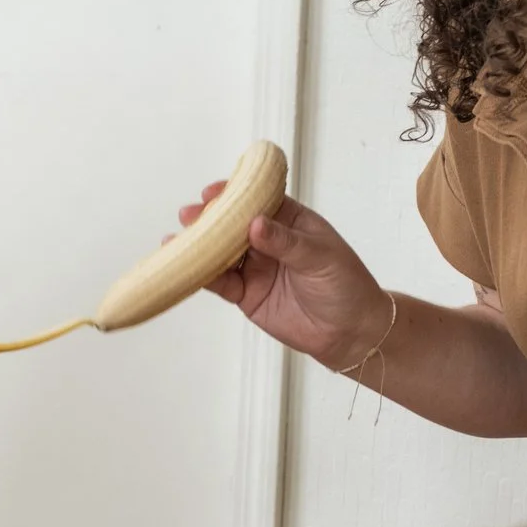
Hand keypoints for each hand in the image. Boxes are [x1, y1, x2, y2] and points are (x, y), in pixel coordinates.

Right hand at [182, 183, 389, 370]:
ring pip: (221, 253)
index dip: (233, 194)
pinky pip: (220, 282)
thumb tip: (254, 224)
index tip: (212, 193)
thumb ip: (285, 241)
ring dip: (199, 246)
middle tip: (189, 215)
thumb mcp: (320, 257)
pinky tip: (185, 267)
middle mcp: (268, 240)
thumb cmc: (345, 286)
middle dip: (208, 219)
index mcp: (289, 220)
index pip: (257, 200)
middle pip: (232, 225)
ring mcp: (255, 267)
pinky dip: (202, 276)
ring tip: (176, 239)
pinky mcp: (246, 294)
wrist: (349, 333)